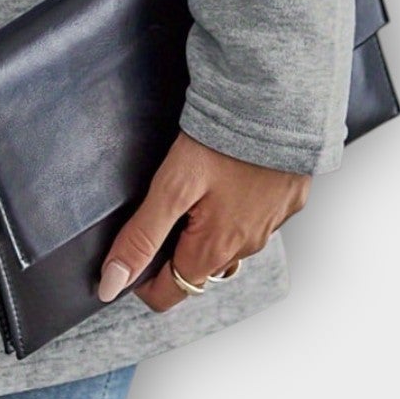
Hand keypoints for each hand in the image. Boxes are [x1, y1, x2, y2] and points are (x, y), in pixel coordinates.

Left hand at [97, 132, 308, 311]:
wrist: (276, 106)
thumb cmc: (224, 143)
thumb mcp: (171, 188)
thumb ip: (141, 236)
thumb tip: (113, 282)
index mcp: (215, 248)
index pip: (172, 292)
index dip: (143, 281)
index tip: (129, 255)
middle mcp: (246, 246)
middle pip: (199, 269)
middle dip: (172, 252)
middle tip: (156, 211)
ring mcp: (270, 226)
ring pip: (227, 245)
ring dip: (205, 230)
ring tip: (189, 191)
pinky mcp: (286, 202)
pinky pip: (253, 219)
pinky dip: (234, 210)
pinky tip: (224, 180)